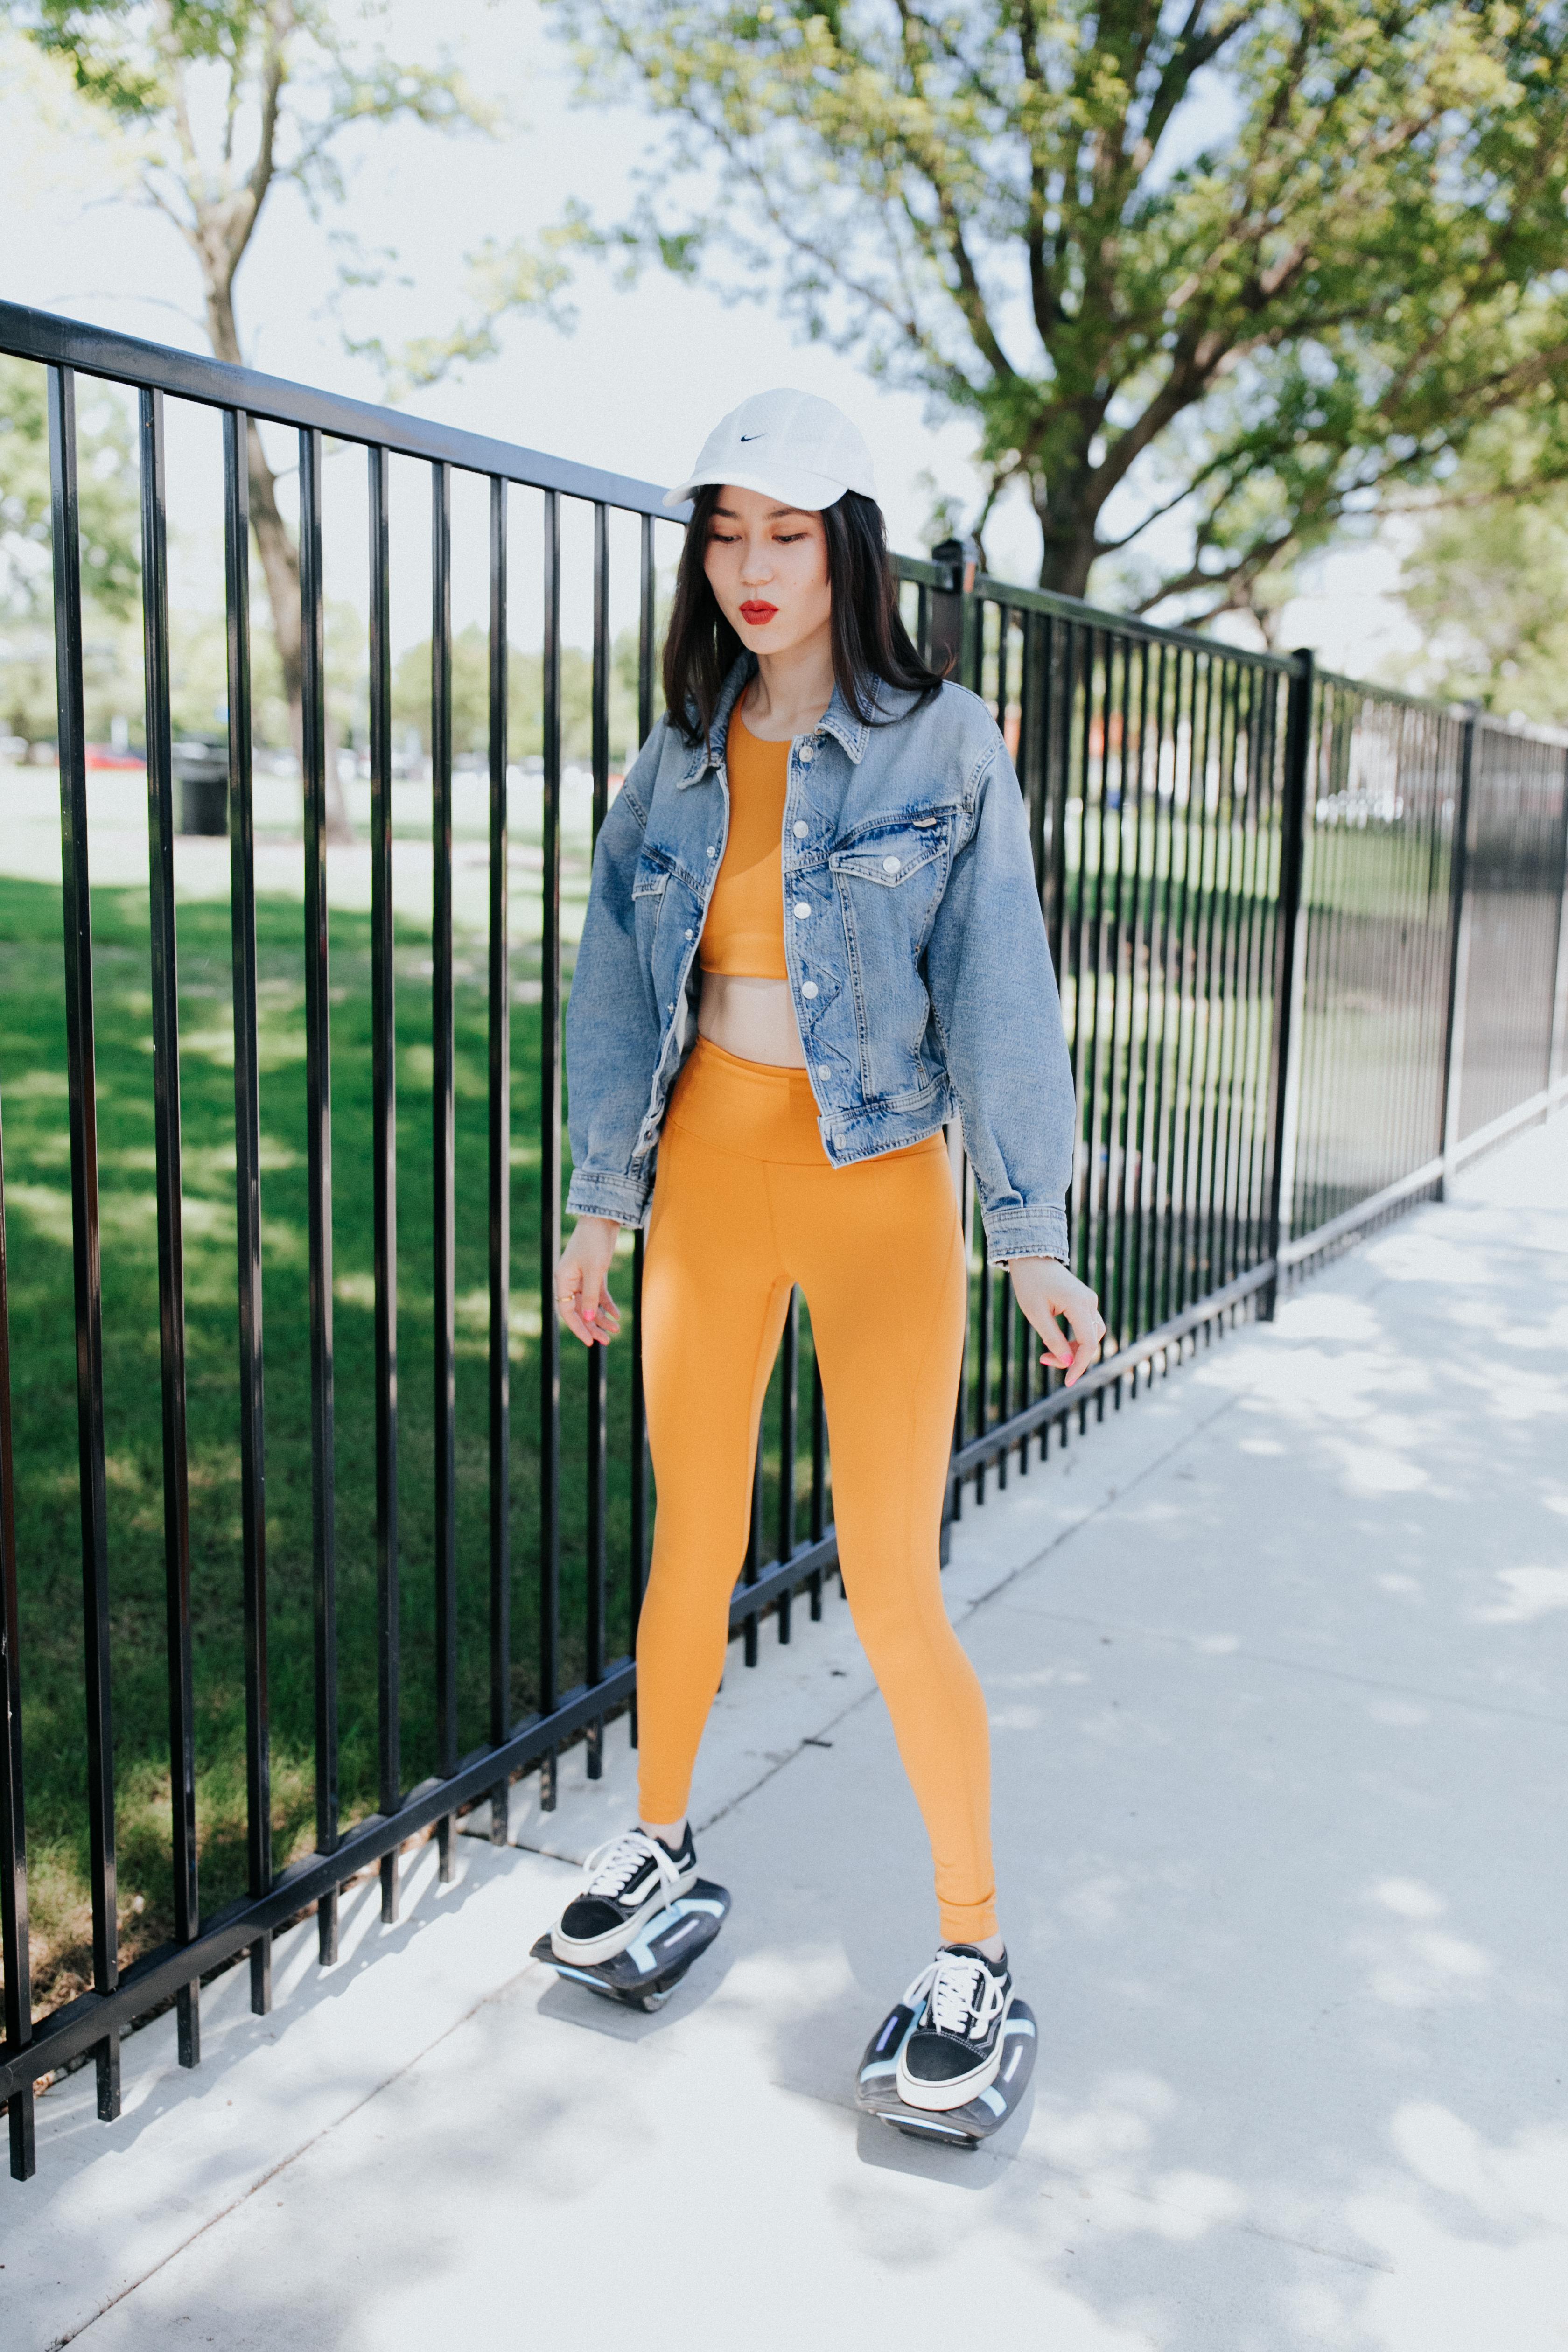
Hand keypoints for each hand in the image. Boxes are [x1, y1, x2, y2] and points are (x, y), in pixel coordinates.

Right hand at [554, 1216, 623, 1347]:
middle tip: (606, 1341)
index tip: (590, 1342)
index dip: (578, 1328)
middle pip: (579, 1310)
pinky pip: (598, 1295)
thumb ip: (591, 1295)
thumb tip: (587, 1319)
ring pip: (589, 1304)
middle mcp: (569, 1281)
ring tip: (616, 1330)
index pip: (566, 1311)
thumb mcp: (594, 1270)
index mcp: (563, 1280)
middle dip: (592, 1326)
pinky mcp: (594, 1274)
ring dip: (601, 1317)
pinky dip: (606, 1305)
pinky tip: (617, 1315)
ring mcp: (581, 1278)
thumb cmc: (595, 1242)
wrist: (602, 1219)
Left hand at [1007, 1256, 1104, 1389]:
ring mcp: (1089, 1300)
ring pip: (1091, 1334)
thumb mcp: (1036, 1315)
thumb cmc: (1030, 1284)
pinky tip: (1052, 1339)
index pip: (1088, 1343)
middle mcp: (1089, 1302)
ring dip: (1073, 1349)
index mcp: (1079, 1304)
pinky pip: (1085, 1326)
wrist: (1031, 1257)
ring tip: (1047, 1351)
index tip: (1067, 1382)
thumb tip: (1068, 1363)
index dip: (1079, 1365)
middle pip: (1091, 1341)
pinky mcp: (1084, 1300)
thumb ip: (1053, 1339)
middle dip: (1072, 1357)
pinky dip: (1073, 1338)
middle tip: (1044, 1359)